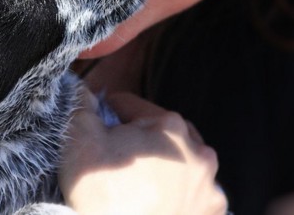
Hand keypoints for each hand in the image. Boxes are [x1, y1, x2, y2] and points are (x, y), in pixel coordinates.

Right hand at [59, 89, 227, 214]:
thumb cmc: (101, 195)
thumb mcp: (80, 141)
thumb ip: (82, 107)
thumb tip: (81, 90)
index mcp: (169, 125)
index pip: (131, 106)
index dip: (109, 113)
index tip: (98, 127)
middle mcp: (198, 151)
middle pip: (161, 132)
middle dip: (140, 139)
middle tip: (118, 158)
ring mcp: (209, 184)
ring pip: (182, 161)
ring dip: (165, 165)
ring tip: (139, 182)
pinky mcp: (212, 211)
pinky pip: (195, 192)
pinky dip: (181, 193)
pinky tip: (160, 201)